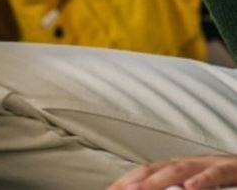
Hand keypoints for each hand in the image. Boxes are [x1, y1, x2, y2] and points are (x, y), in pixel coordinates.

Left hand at [107, 154, 236, 189]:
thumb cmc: (221, 178)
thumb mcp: (194, 184)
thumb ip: (174, 188)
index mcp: (177, 167)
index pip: (145, 172)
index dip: (125, 181)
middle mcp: (187, 163)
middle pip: (154, 169)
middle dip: (132, 181)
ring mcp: (206, 164)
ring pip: (178, 170)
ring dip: (157, 181)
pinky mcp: (228, 170)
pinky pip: (213, 174)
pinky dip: (201, 180)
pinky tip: (189, 188)